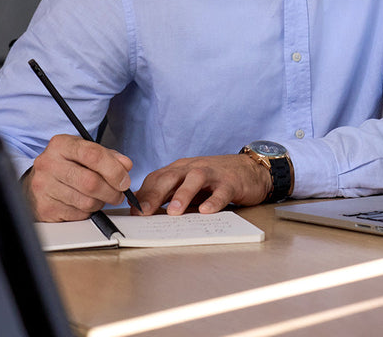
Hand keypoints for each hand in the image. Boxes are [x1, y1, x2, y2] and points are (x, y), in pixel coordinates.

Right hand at [23, 134, 134, 221]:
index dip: (114, 169)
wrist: (37, 181)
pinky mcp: (45, 208)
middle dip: (112, 190)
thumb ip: (109, 156)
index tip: (125, 179)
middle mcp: (49, 164)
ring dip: (101, 202)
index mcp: (61, 145)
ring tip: (102, 196)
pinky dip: (88, 211)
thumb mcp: (85, 151)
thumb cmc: (66, 164)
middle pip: (91, 182)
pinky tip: (85, 203)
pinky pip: (78, 214)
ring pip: (86, 201)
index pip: (93, 155)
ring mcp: (44, 187)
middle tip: (119, 193)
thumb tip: (126, 166)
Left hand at [135, 154, 271, 215]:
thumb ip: (170, 195)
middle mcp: (193, 168)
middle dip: (155, 194)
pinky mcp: (231, 182)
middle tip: (144, 213)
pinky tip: (207, 211)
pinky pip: (221, 191)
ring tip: (174, 212)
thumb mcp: (189, 186)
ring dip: (182, 194)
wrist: (250, 169)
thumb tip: (144, 212)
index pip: (157, 178)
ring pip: (195, 179)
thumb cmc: (215, 180)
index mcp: (180, 169)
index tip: (133, 212)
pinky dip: (213, 201)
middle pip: (171, 176)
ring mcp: (213, 174)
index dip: (144, 194)